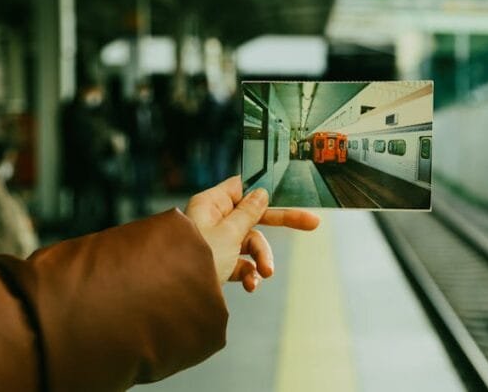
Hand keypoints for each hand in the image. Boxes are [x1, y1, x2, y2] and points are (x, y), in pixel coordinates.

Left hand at [185, 176, 319, 289]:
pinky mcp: (217, 265)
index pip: (241, 188)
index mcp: (211, 204)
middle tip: (312, 223)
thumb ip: (248, 213)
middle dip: (280, 225)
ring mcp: (216, 243)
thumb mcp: (229, 233)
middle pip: (253, 216)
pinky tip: (251, 285)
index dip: (263, 191)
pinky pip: (241, 264)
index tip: (287, 192)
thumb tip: (261, 193)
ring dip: (261, 259)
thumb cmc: (196, 259)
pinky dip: (249, 274)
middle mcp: (213, 220)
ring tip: (265, 273)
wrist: (174, 299)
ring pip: (250, 244)